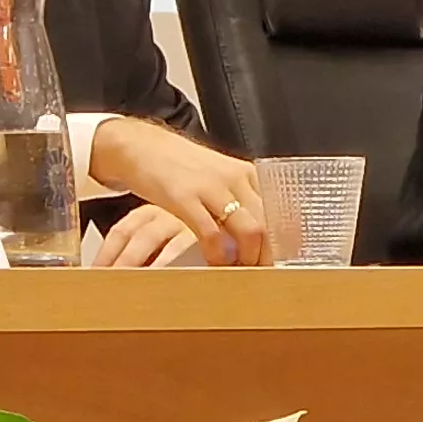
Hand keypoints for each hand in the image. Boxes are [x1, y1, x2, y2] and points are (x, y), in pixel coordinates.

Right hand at [87, 117, 266, 264]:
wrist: (141, 146)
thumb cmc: (179, 167)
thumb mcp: (217, 177)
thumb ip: (238, 199)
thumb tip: (255, 233)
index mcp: (246, 173)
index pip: (278, 211)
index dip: (281, 241)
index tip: (277, 261)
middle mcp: (235, 178)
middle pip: (269, 224)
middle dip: (267, 256)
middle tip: (259, 274)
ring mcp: (211, 187)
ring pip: (250, 231)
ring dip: (247, 259)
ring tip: (239, 272)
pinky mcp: (185, 198)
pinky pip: (212, 235)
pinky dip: (217, 256)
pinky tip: (213, 263)